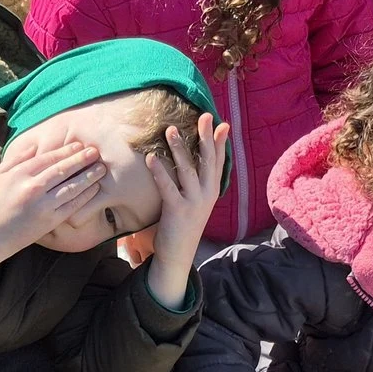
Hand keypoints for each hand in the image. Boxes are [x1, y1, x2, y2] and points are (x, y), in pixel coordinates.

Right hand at [0, 136, 104, 273]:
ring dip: (89, 176)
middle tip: (96, 151)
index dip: (66, 150)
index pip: (48, 157)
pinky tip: (94, 189)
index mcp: (19, 173)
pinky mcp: (49, 221)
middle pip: (63, 169)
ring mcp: (42, 205)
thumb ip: (16, 159)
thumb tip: (34, 146)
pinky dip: (85, 196)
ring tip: (101, 168)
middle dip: (82, 159)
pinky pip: (72, 206)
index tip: (79, 145)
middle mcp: (32, 187)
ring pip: (71, 187)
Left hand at [142, 114, 229, 308]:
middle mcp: (207, 195)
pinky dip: (160, 172)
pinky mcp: (177, 211)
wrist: (178, 255)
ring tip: (171, 130)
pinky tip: (152, 158)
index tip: (221, 123)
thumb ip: (197, 182)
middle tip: (204, 116)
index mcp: (212, 191)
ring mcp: (194, 203)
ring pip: (188, 170)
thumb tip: (194, 161)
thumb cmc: (183, 225)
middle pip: (208, 161)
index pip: (218, 162)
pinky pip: (168, 188)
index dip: (219, 142)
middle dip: (206, 137)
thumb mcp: (196, 202)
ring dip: (180, 149)